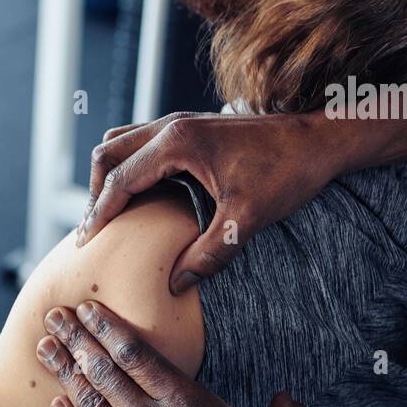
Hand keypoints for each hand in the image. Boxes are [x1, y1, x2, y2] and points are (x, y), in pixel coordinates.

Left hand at [36, 300, 313, 406]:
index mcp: (189, 404)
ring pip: (90, 405)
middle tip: (53, 316)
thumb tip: (286, 400)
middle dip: (76, 339)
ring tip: (44, 349)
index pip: (138, 355)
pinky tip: (59, 404)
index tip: (87, 309)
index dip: (108, 328)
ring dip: (65, 373)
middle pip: (104, 371)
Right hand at [77, 111, 344, 294]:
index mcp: (176, 143)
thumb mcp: (246, 220)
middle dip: (94, 193)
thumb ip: (208, 253)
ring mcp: (180, 122)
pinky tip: (142, 196)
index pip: (118, 180)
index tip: (86, 243)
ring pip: (121, 142)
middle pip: (107, 154)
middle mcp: (171, 126)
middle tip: (93, 231)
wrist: (321, 139)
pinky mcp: (191, 127)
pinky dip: (129, 166)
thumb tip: (175, 284)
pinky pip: (141, 142)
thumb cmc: (288, 172)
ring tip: (110, 213)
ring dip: (109, 176)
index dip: (98, 214)